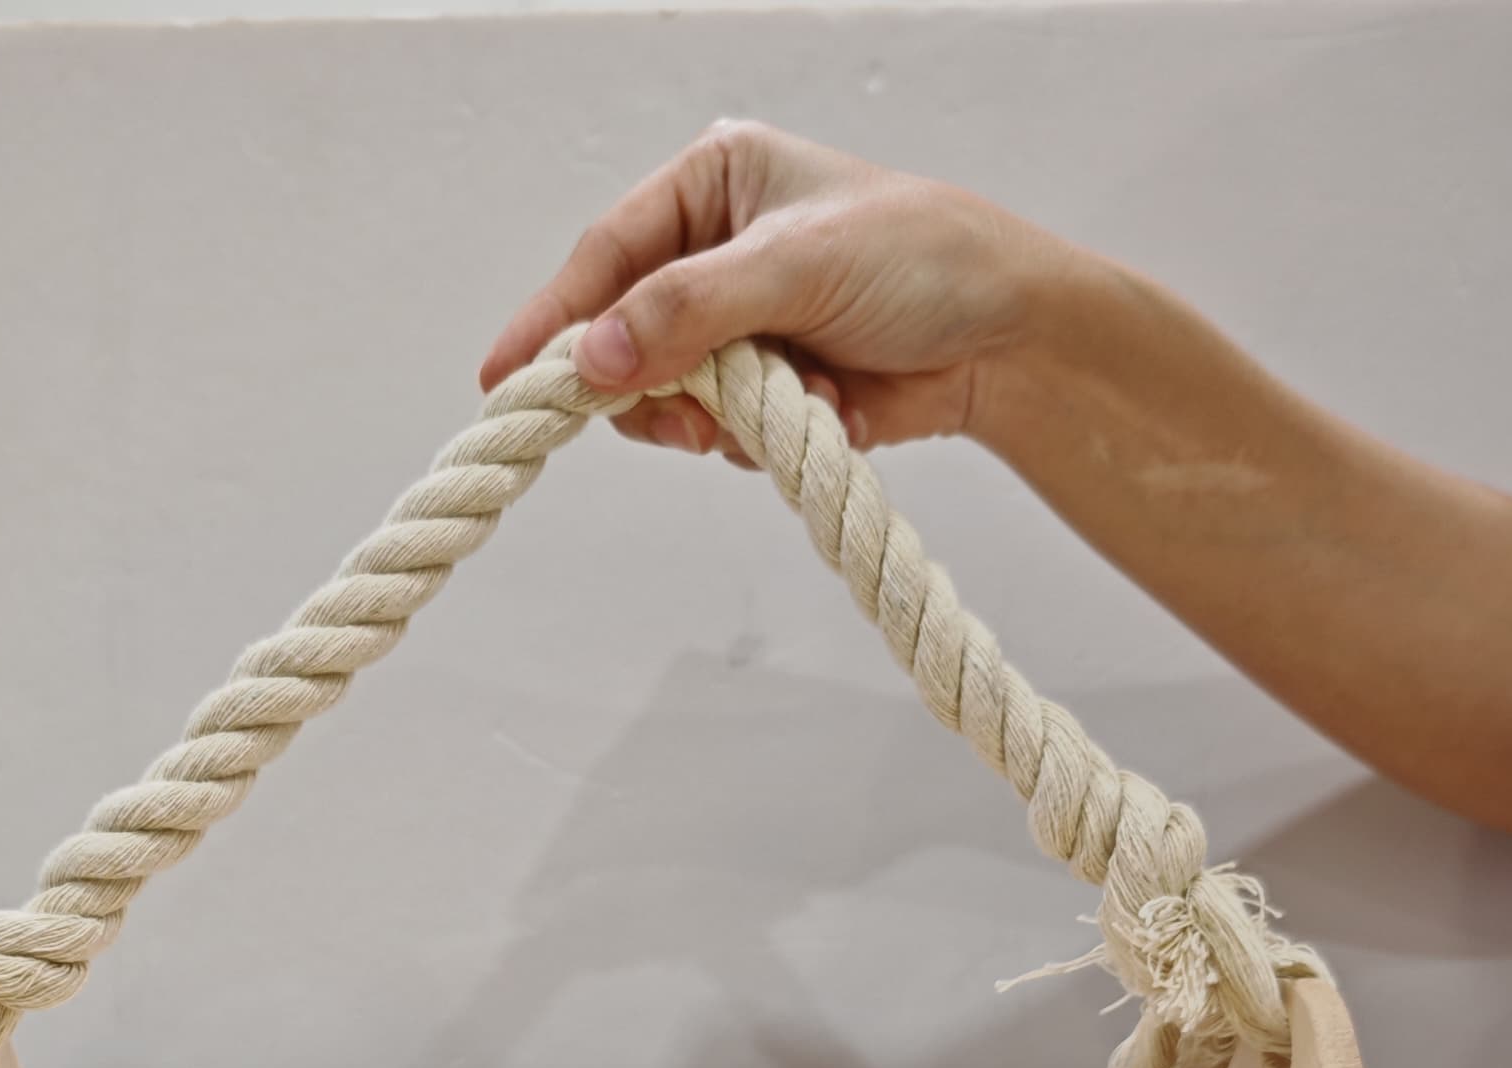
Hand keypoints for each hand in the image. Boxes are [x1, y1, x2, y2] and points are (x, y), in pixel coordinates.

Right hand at [479, 121, 1064, 459]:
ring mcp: (740, 326)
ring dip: (712, 419)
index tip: (503, 380)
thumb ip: (687, 310)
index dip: (551, 319)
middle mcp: (715, 252)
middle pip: (624, 337)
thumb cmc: (920, 260)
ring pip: (668, 396)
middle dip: (650, 387)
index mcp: (712, 186)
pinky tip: (823, 413)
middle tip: (685, 422)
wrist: (1009, 339)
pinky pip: (722, 431)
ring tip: (771, 415)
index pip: (605, 254)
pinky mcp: (770, 389)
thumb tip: (592, 360)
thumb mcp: (795, 265)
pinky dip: (759, 438)